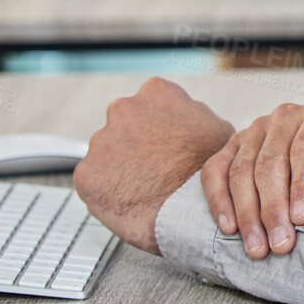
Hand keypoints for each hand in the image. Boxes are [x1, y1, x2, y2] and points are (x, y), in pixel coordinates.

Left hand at [75, 77, 235, 254]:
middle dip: (135, 144)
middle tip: (155, 167)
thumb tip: (190, 118)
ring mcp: (101, 142)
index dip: (159, 126)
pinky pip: (94, 182)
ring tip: (145, 187)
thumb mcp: (218, 128)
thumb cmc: (209, 171)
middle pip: (124, 126)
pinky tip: (131, 199)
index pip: (150, 103)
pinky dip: (107, 192)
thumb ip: (194, 116)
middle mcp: (123, 110)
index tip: (165, 143)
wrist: (191, 211)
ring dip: (120, 168)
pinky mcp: (86, 175)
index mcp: (156, 92)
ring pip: (106, 154)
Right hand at [201, 96, 303, 258]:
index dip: (303, 185)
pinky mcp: (235, 145)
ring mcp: (257, 128)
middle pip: (272, 162)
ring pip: (242, 170)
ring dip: (247, 214)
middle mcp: (288, 115)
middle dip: (273, 209)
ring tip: (257, 248)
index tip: (302, 219)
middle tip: (279, 246)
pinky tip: (229, 228)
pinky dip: (219, 199)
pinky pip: (216, 170)